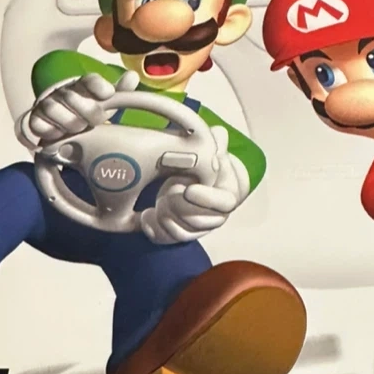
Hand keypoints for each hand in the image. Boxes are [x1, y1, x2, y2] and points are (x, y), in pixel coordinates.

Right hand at [20, 69, 139, 148]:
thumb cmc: (88, 113)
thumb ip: (121, 92)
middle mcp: (63, 92)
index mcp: (83, 86)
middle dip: (86, 112)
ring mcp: (46, 104)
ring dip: (68, 122)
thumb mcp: (106, 104)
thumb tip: (133, 76)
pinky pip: (38, 124)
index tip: (108, 94)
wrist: (64, 126)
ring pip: (53, 108)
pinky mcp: (34, 120)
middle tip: (94, 122)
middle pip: (71, 96)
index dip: (98, 86)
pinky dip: (50, 130)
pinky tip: (59, 136)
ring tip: (78, 130)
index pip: (89, 80)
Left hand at [141, 127, 250, 245]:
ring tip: (158, 200)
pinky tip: (146, 216)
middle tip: (168, 190)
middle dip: (180, 207)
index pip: (224, 203)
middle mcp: (215, 217)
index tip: (189, 190)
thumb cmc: (206, 165)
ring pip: (183, 233)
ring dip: (166, 217)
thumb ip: (215, 143)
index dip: (206, 199)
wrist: (198, 179)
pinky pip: (167, 239)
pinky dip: (154, 230)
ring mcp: (197, 229)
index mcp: (227, 195)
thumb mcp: (212, 150)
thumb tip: (219, 133)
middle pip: (200, 221)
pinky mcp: (180, 233)